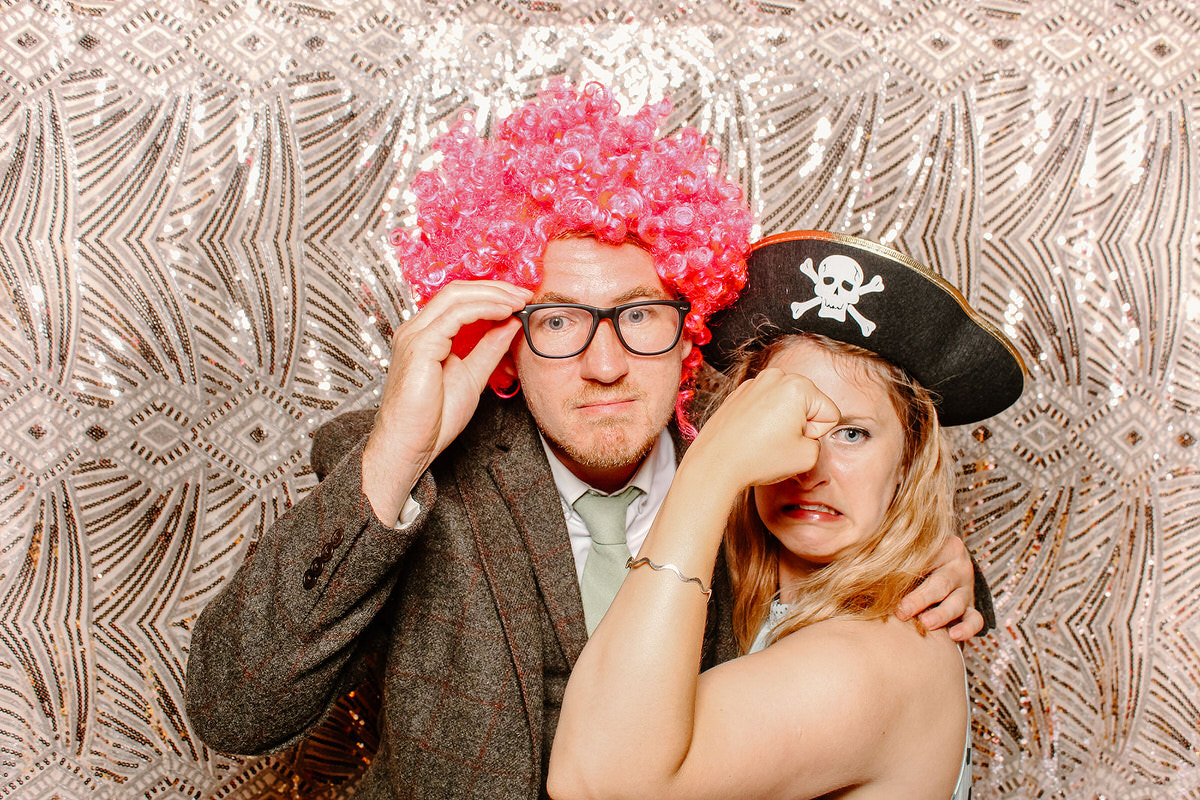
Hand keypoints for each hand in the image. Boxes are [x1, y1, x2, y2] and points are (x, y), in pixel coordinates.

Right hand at [362, 280, 530, 524]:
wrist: (410, 447)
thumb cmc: (432, 420)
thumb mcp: (472, 376)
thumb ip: (489, 348)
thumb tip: (511, 322)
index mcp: (425, 336)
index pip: (458, 300)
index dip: (490, 294)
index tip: (520, 300)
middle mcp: (416, 330)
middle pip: (457, 291)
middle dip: (495, 288)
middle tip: (525, 294)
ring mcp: (415, 335)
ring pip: (456, 296)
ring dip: (493, 294)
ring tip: (519, 300)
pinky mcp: (420, 346)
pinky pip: (456, 315)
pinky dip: (484, 308)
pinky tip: (505, 312)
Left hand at [685, 368, 840, 496]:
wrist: (715, 463)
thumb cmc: (758, 459)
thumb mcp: (808, 457)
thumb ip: (819, 441)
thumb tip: (805, 433)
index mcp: (798, 385)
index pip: (829, 413)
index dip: (817, 434)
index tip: (793, 442)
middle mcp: (776, 376)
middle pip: (809, 405)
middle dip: (800, 425)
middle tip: (778, 442)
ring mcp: (755, 382)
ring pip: (787, 406)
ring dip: (782, 422)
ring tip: (763, 440)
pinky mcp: (739, 393)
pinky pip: (766, 407)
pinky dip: (764, 420)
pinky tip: (752, 436)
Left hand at [895, 536, 982, 639]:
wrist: (941, 563)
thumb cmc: (912, 558)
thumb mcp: (906, 551)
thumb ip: (889, 555)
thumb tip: (857, 563)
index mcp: (944, 546)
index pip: (927, 559)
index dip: (906, 573)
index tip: (887, 586)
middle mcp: (958, 566)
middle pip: (941, 584)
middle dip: (920, 599)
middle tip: (902, 612)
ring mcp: (967, 588)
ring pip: (957, 603)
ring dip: (941, 615)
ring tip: (926, 624)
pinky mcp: (971, 607)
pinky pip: (975, 620)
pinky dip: (967, 629)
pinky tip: (953, 636)